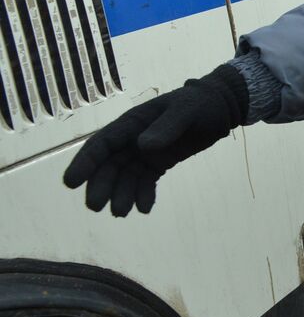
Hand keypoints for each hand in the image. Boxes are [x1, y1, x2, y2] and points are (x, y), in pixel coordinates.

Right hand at [63, 65, 247, 215]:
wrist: (220, 108)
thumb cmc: (201, 103)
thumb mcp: (186, 111)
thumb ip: (167, 127)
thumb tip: (143, 146)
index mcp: (133, 121)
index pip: (103, 143)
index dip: (85, 162)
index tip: (71, 182)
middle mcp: (133, 139)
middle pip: (109, 164)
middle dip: (99, 185)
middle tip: (96, 206)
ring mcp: (144, 152)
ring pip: (125, 177)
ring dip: (120, 194)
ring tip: (122, 213)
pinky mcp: (157, 164)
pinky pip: (144, 182)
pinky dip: (142, 195)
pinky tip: (145, 208)